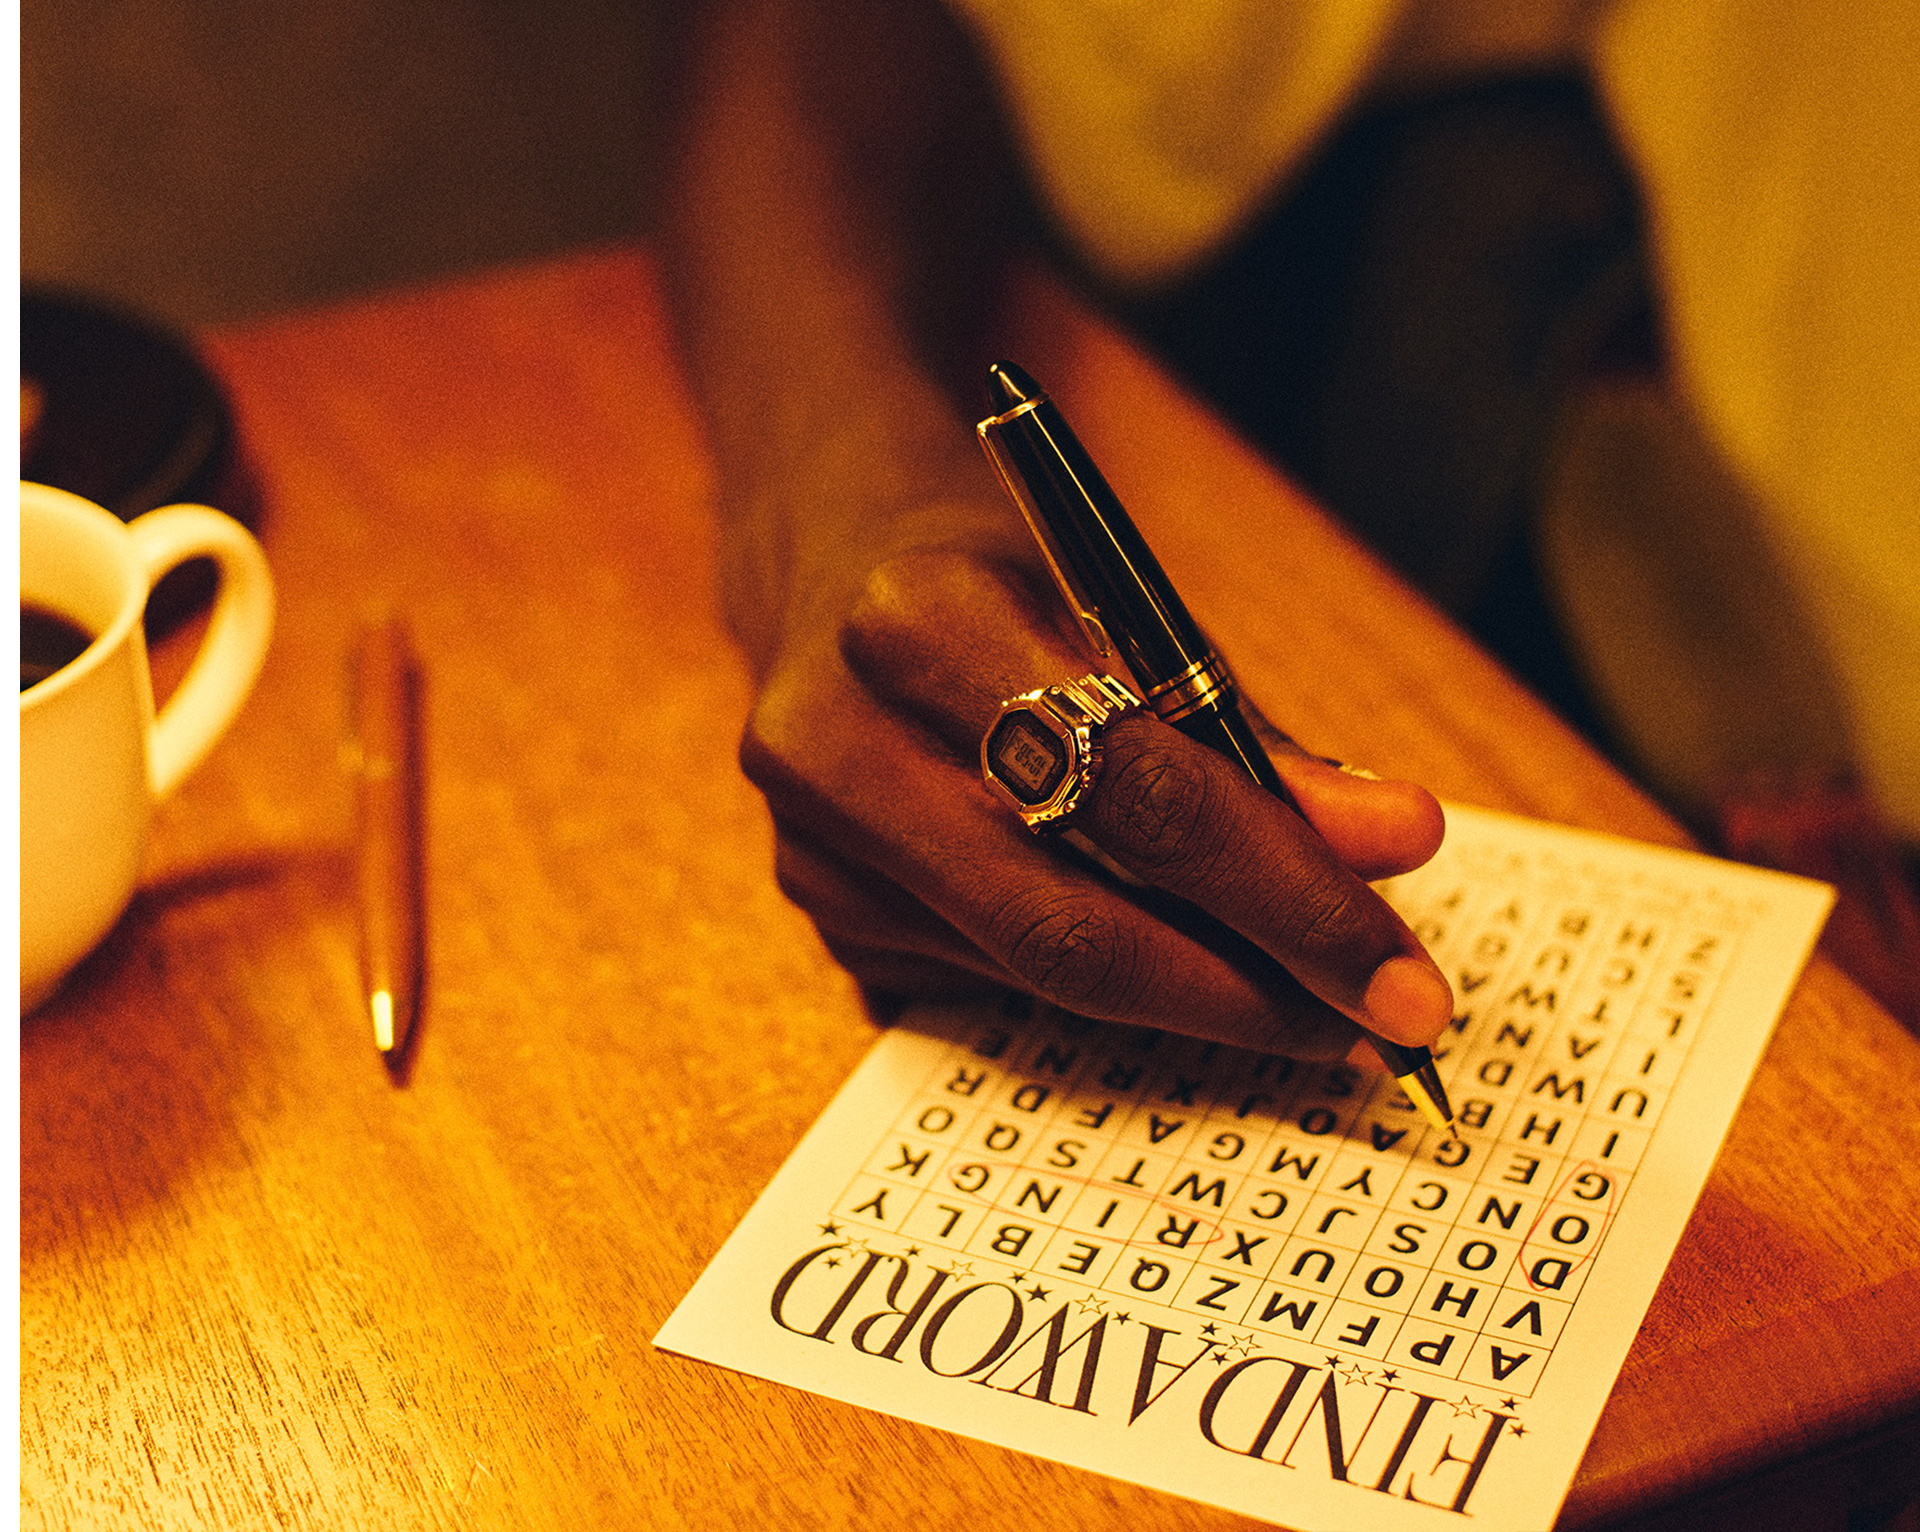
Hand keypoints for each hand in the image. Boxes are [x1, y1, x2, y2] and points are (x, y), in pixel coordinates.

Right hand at [741, 533, 1451, 1059]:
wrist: (832, 561)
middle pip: (1074, 925)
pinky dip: (1104, 980)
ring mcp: (812, 842)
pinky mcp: (818, 909)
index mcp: (924, 621)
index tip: (1398, 978)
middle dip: (1246, 991)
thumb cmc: (1005, 575)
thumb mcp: (1133, 609)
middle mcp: (837, 740)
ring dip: (1190, 996)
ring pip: (1037, 971)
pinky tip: (1172, 959)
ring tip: (1300, 992)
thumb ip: (1252, 741)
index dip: (1285, 901)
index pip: (1139, 796)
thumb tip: (1392, 846)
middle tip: (1368, 1026)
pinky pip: (994, 979)